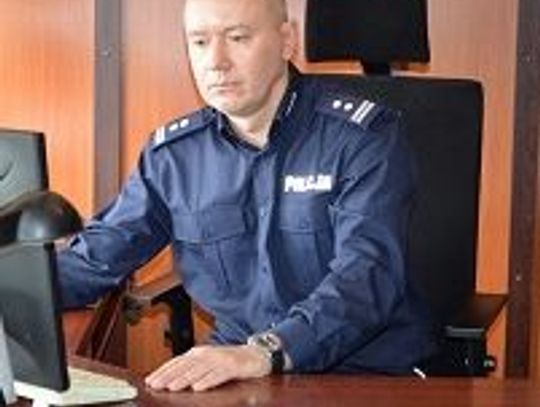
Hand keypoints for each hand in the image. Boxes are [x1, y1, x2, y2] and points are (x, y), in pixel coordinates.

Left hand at [144, 344, 270, 391]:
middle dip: (168, 376)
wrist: (255, 355)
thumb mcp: (207, 363)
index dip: (163, 371)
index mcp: (198, 353)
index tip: (150, 381)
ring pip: (199, 370)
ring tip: (172, 387)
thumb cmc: (229, 361)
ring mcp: (220, 360)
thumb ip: (191, 369)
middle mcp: (207, 355)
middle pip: (184, 366)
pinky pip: (218, 374)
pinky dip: (207, 380)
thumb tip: (170, 379)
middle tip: (155, 385)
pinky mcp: (233, 367)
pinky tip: (198, 387)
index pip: (177, 362)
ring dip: (184, 379)